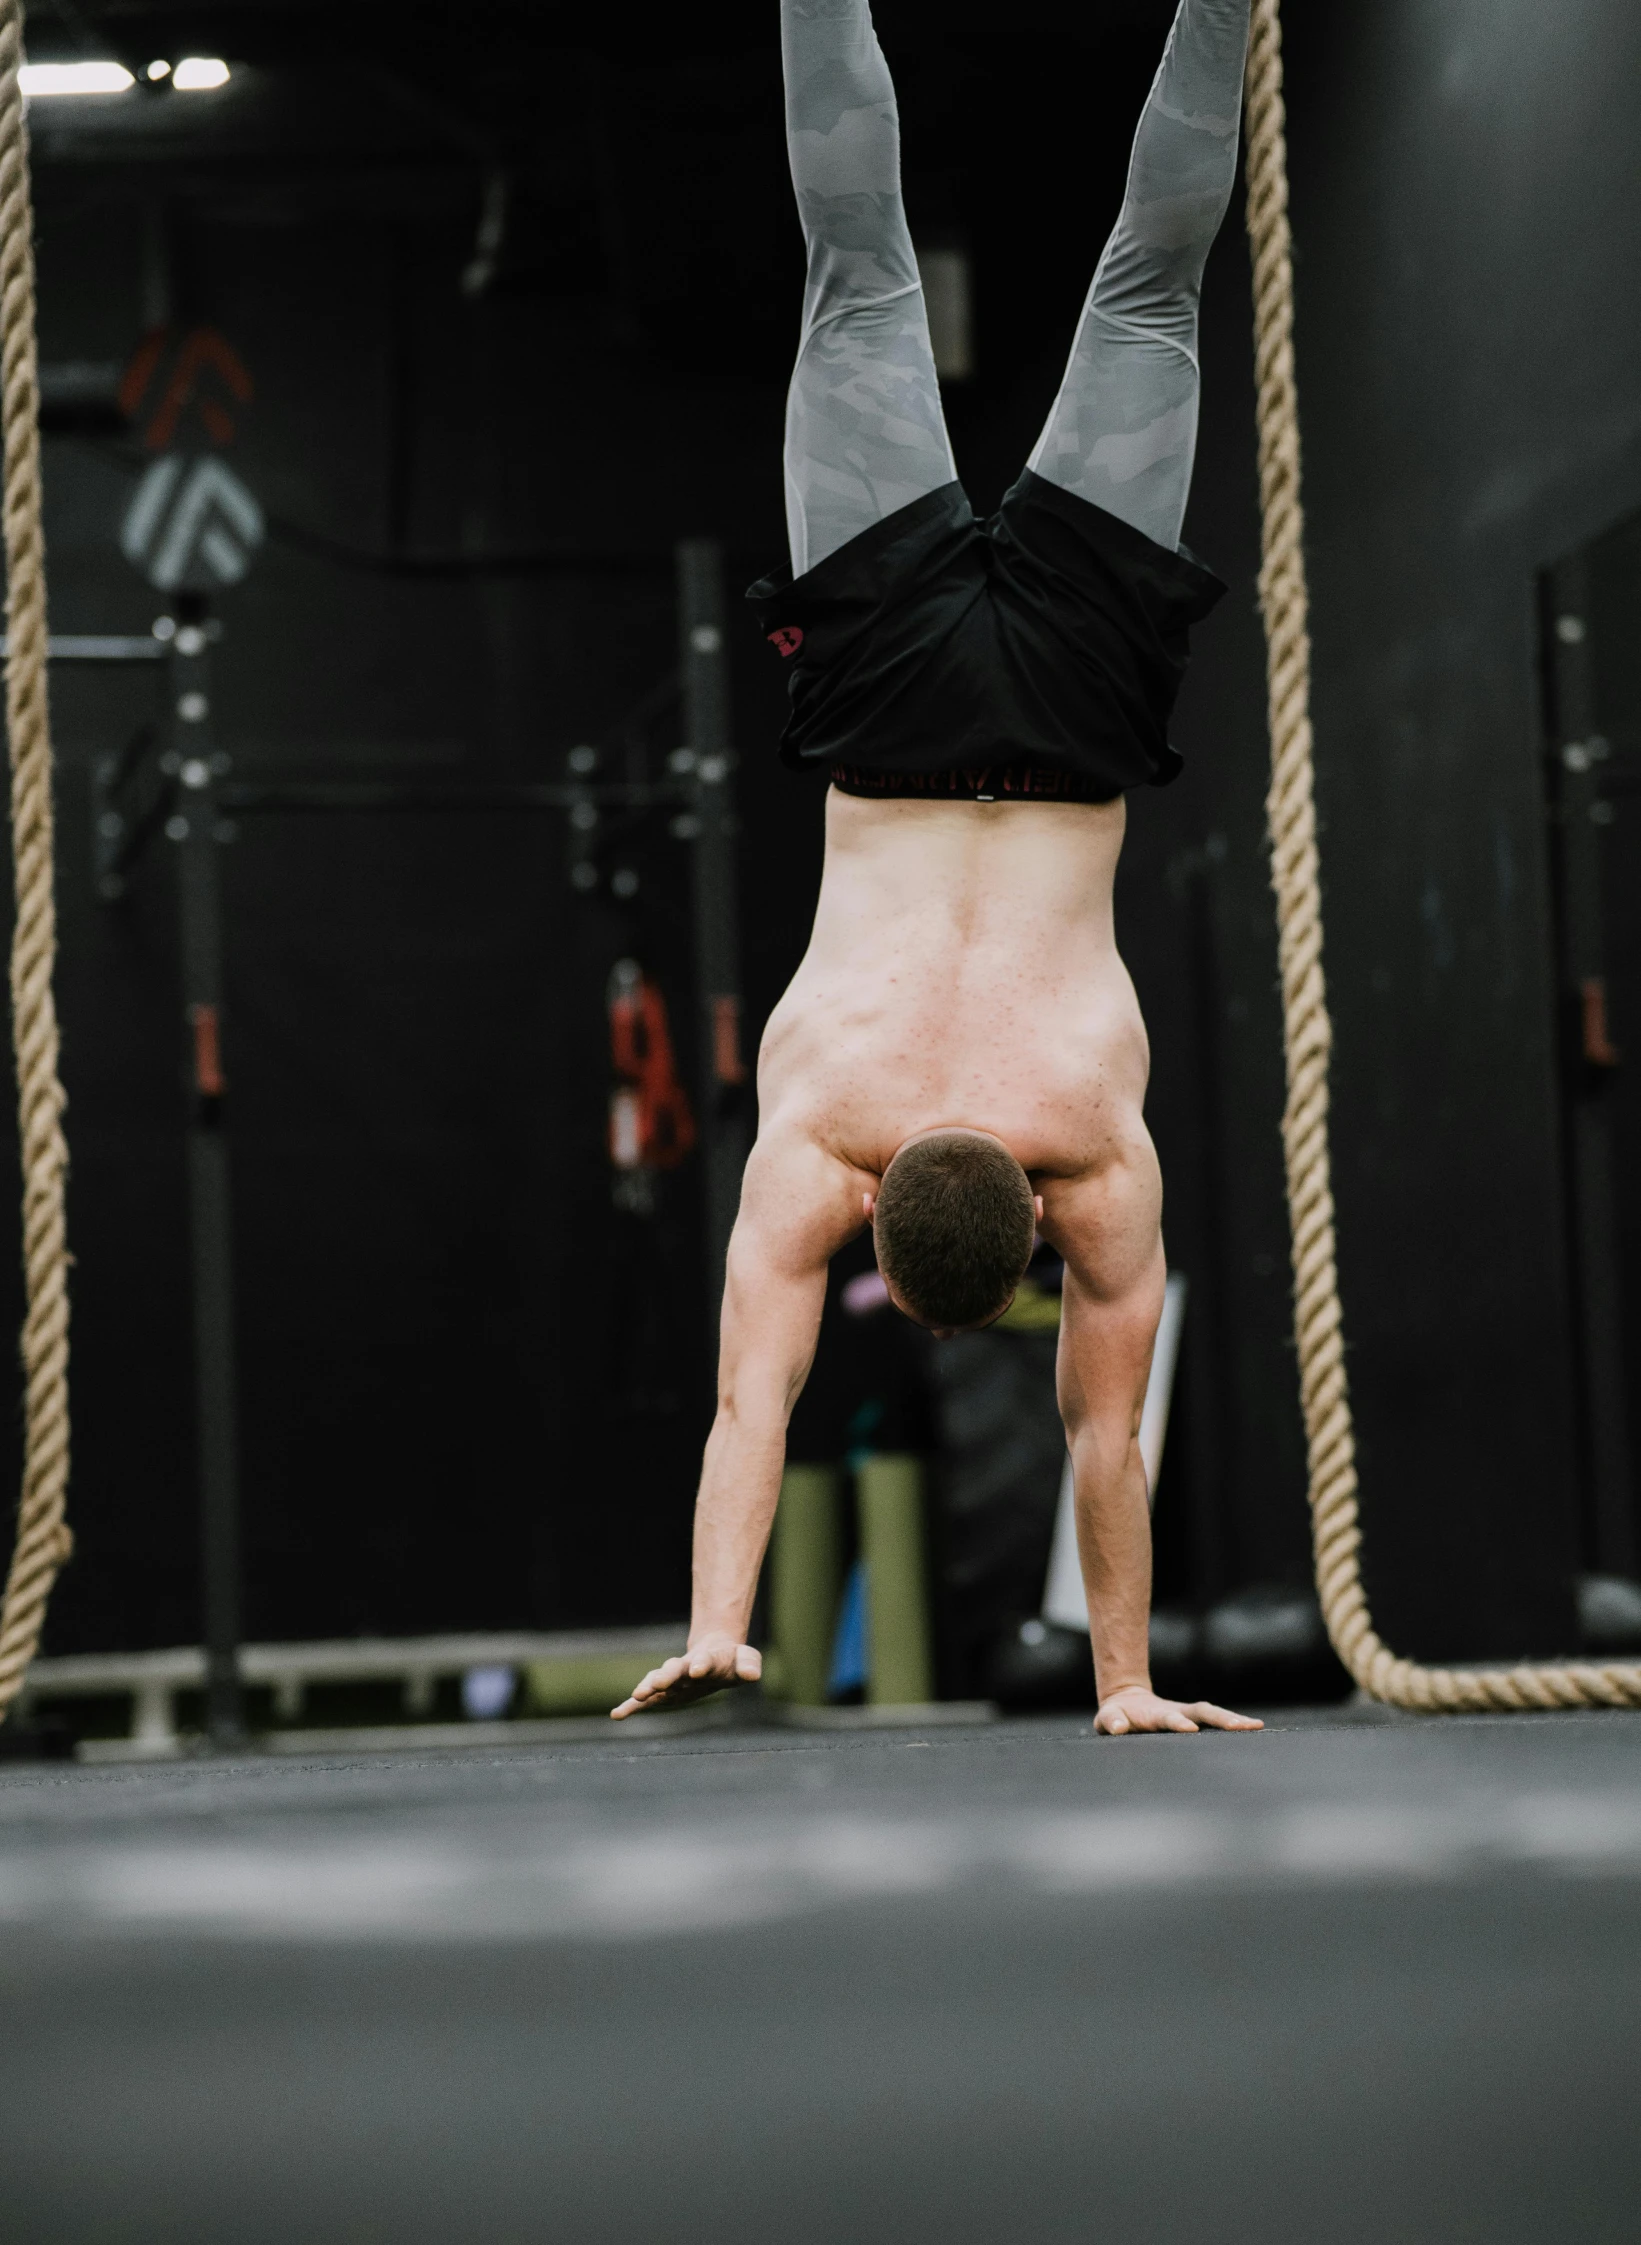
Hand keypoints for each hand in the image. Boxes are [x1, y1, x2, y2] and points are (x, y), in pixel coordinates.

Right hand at [610, 1634, 761, 1719]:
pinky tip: (617, 1715)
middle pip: (675, 1669)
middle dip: (667, 1675)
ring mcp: (673, 1679)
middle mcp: (686, 1668)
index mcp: (709, 1661)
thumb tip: (752, 1675)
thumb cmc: (731, 1660)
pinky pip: (646, 1700)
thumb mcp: (747, 1659)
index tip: (698, 1668)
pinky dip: (632, 1707)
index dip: (702, 1665)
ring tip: (638, 1694)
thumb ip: (750, 1664)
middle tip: (658, 1681)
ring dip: (649, 1686)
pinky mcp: (664, 1691)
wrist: (713, 1653)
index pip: (706, 1662)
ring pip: (658, 1681)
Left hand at [1095, 1685, 1262, 1736]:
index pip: (1170, 1717)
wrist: (1127, 1701)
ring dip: (1234, 1720)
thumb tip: (1120, 1727)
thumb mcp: (1108, 1717)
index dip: (1177, 1722)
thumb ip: (1112, 1721)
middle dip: (1221, 1718)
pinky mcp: (1194, 1721)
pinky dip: (1234, 1725)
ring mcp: (1188, 1715)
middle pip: (1202, 1712)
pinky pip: (1216, 1723)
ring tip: (1257, 1726)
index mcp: (1156, 1714)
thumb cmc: (1117, 1714)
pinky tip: (1255, 1730)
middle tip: (1242, 1726)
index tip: (1189, 1728)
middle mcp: (1178, 1711)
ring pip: (1214, 1715)